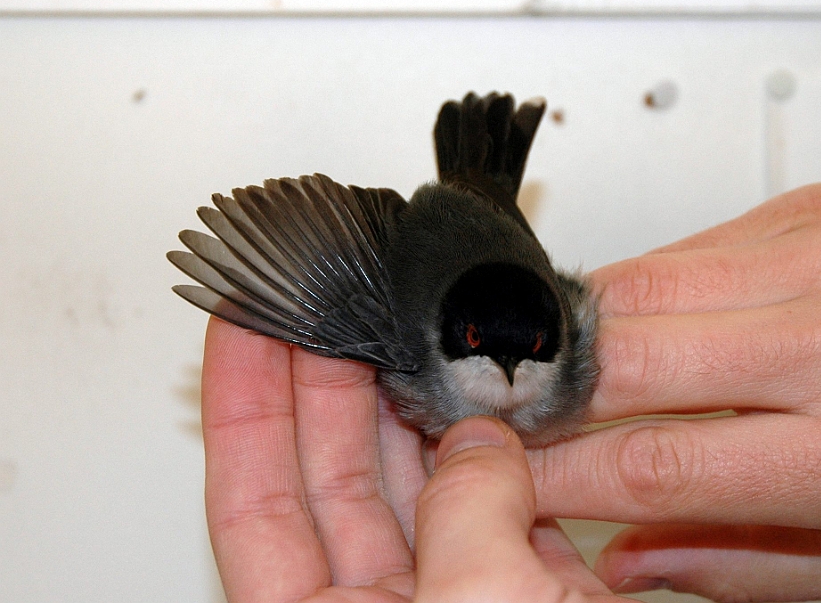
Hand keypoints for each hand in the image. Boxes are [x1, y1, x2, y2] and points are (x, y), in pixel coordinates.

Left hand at [202, 318, 631, 601]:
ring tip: (396, 326)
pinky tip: (481, 397)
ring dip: (407, 404)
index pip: (252, 497)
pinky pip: (492, 502)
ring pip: (412, 480)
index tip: (244, 321)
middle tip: (326, 304)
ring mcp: (450, 602)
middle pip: (328, 474)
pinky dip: (490, 449)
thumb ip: (468, 520)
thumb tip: (487, 447)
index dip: (244, 400)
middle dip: (324, 379)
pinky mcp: (520, 595)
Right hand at [529, 183, 820, 600]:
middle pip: (618, 354)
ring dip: (572, 334)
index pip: (649, 463)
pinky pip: (672, 249)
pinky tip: (630, 325)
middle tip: (501, 411)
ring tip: (552, 372)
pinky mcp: (801, 208)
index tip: (508, 475)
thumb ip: (744, 561)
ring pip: (628, 284)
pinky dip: (630, 291)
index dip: (554, 473)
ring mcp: (814, 253)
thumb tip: (628, 560)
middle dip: (538, 388)